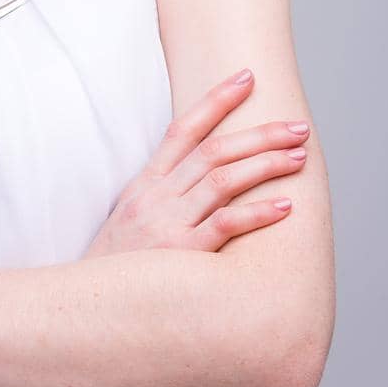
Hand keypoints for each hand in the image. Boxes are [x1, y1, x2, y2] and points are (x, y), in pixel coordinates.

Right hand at [84, 69, 307, 257]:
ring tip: (299, 157)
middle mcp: (158, 196)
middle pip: (214, 150)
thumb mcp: (128, 218)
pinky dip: (256, 214)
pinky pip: (224, 226)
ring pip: (223, 180)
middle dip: (260, 133)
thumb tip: (201, 175)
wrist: (88, 308)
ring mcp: (169, 223)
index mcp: (146, 183)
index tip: (248, 78)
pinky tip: (284, 206)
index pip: (183, 128)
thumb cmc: (117, 267)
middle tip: (299, 126)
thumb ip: (160, 194)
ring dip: (265, 165)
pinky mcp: (181, 254)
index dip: (216, 100)